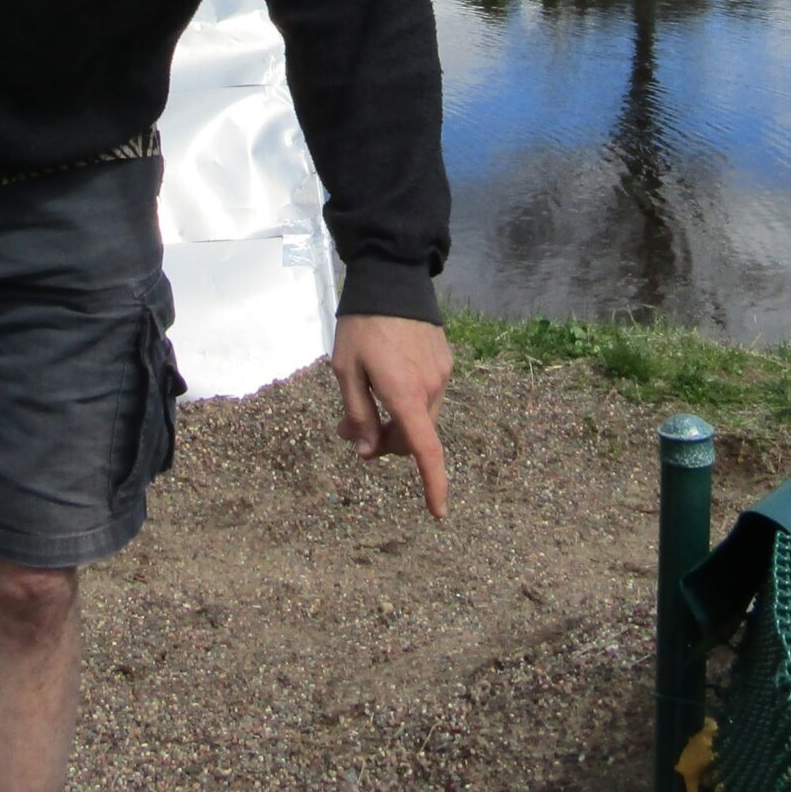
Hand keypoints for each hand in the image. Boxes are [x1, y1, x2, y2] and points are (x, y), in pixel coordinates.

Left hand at [331, 313, 452, 519]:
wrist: (392, 278)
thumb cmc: (361, 326)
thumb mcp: (345, 371)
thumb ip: (357, 415)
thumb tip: (367, 452)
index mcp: (405, 394)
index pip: (425, 450)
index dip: (433, 485)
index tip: (438, 512)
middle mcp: (430, 389)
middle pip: (413, 437)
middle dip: (384, 442)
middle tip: (349, 431)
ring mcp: (441, 374)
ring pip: (420, 417)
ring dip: (396, 421)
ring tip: (363, 400)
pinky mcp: (444, 360)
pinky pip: (427, 394)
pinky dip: (408, 400)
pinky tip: (385, 379)